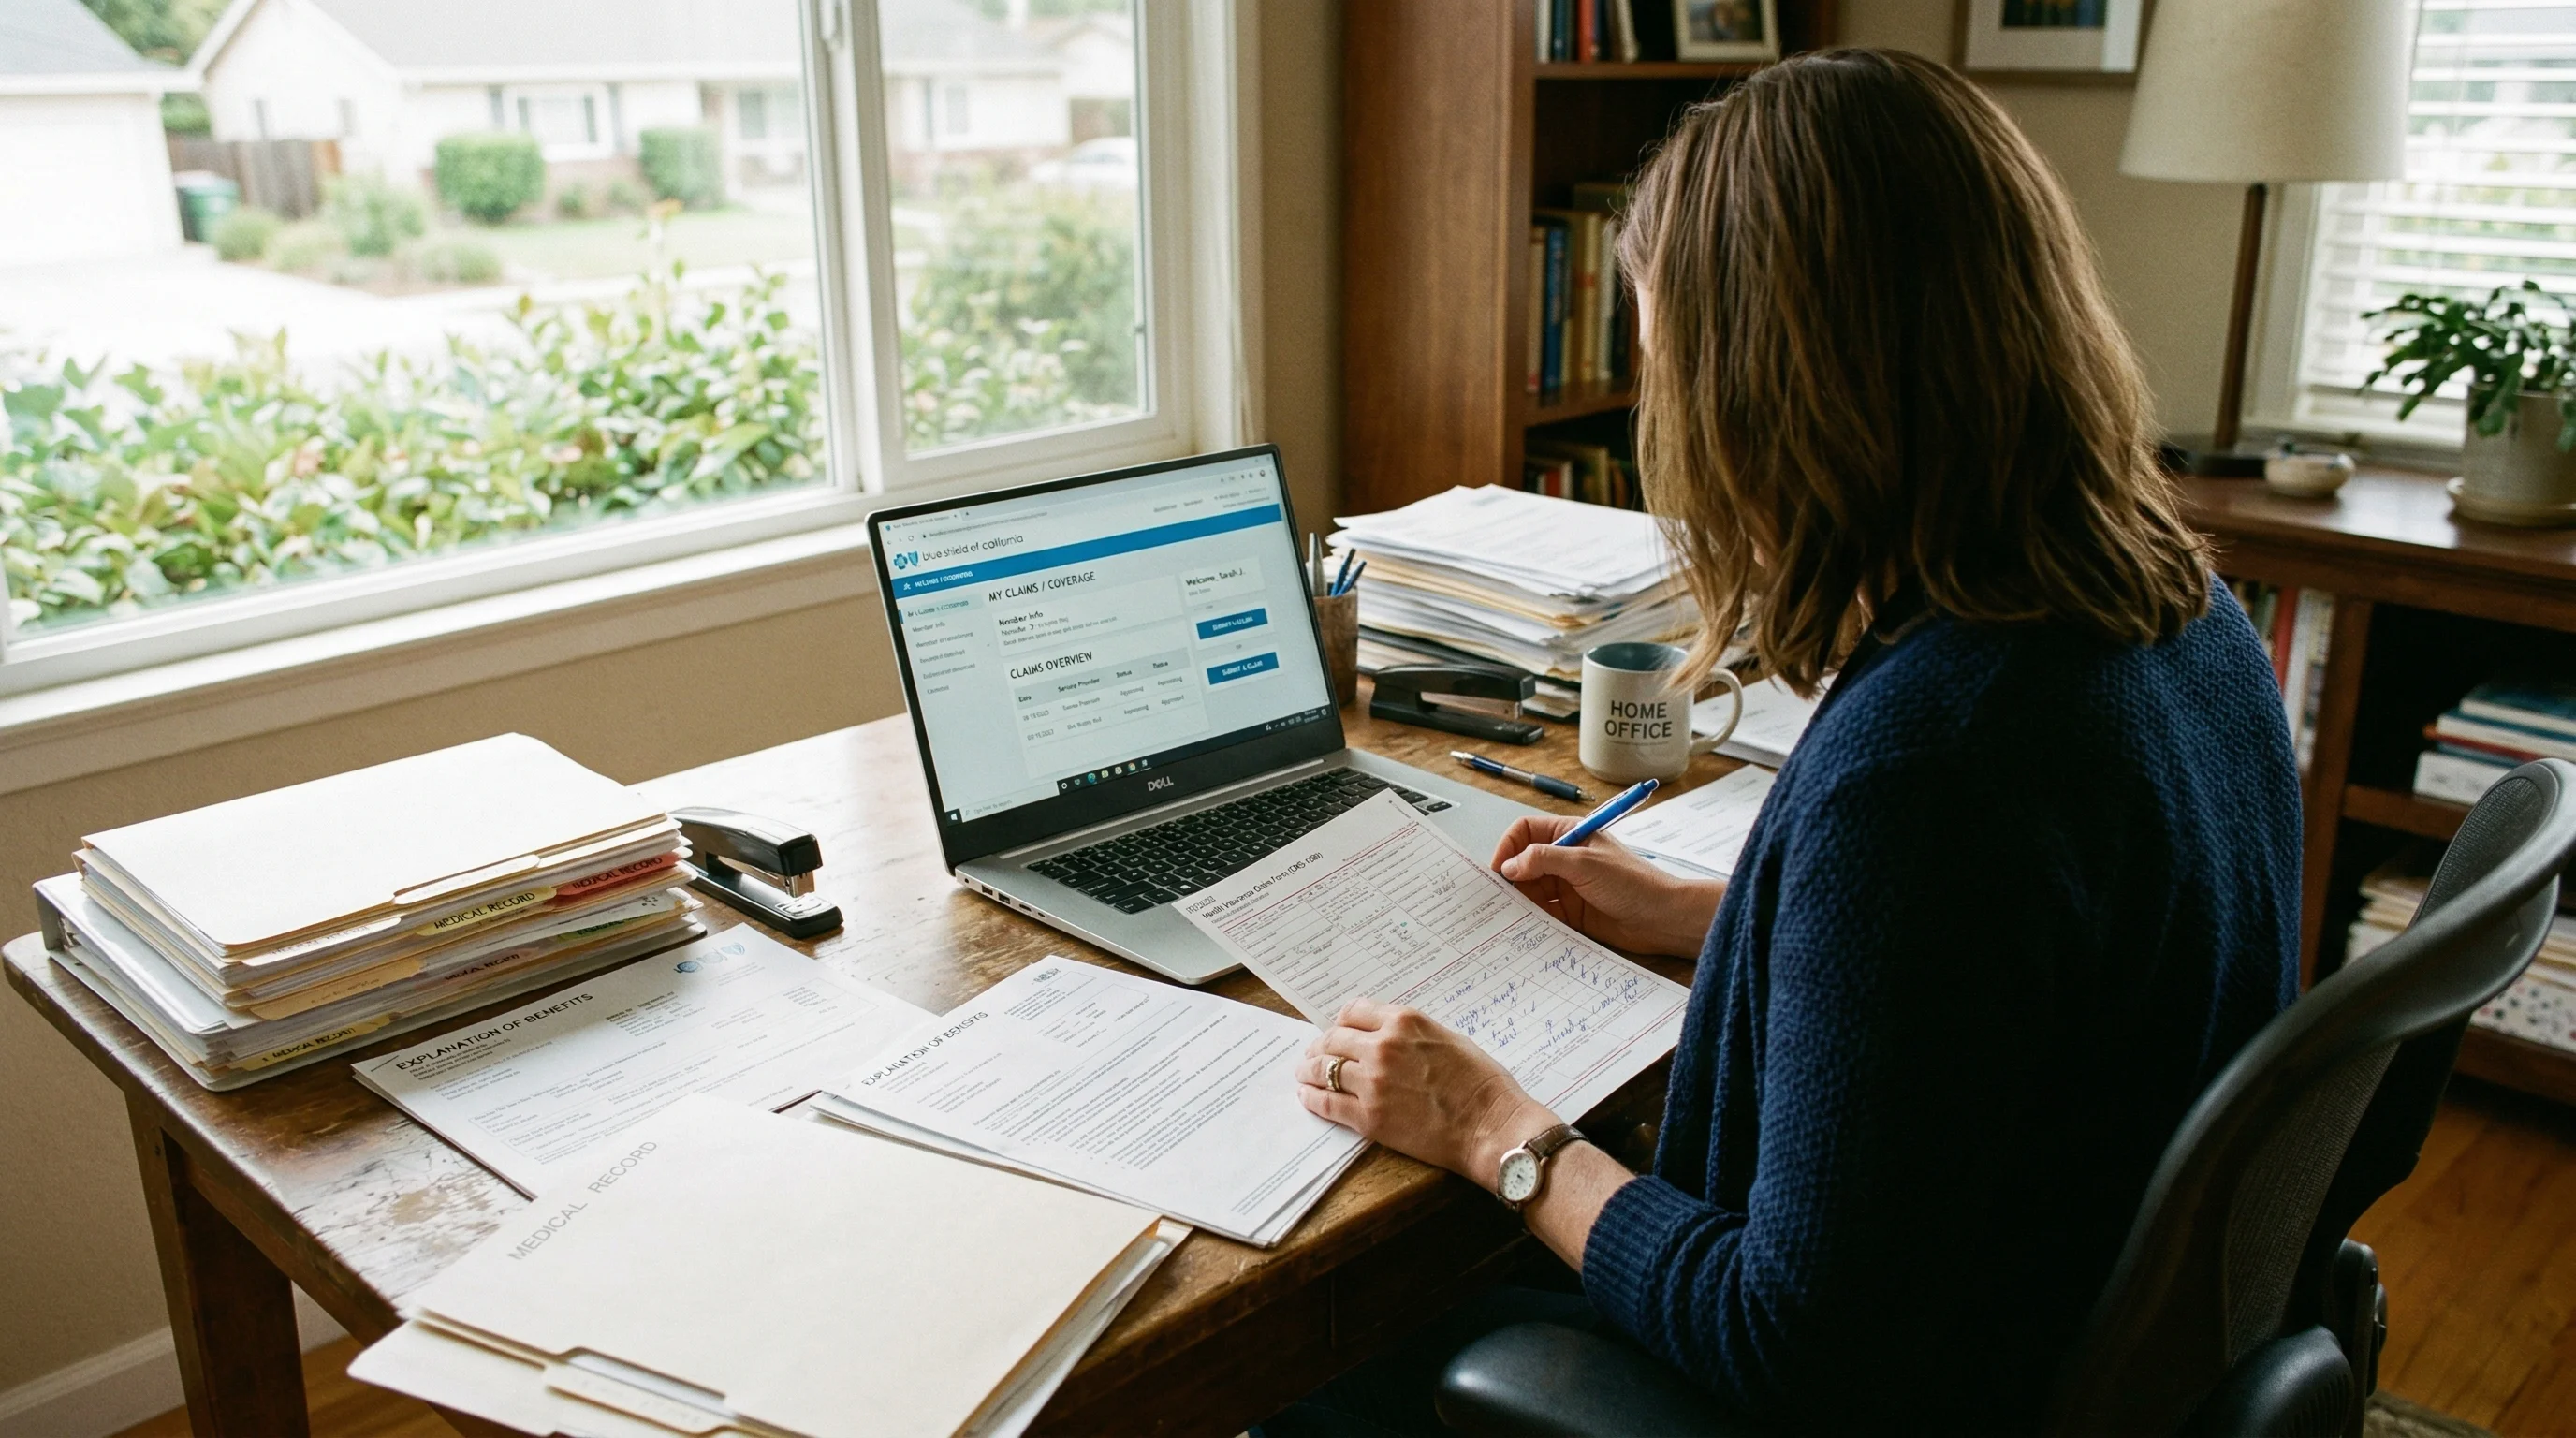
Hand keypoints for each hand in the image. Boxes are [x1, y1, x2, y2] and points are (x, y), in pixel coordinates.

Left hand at [1297, 998, 1558, 1190]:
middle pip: (1333, 1039)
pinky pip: (1327, 1102)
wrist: (1490, 1126)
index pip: (1354, 1011)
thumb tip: (1388, 1035)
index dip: (1342, 1022)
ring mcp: (1372, 1082)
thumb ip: (1412, 1034)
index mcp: (1405, 1021)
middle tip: (1315, 1054)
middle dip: (1322, 1046)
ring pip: (1324, 1069)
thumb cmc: (1481, 1084)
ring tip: (1305, 1074)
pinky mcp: (1369, 1117)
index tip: (1339, 1031)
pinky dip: (1313, 1098)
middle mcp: (1383, 1046)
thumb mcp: (1448, 1038)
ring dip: (1310, 1070)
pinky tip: (1308, 1096)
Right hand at [1490, 815, 1724, 957]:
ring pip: (1530, 889)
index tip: (1499, 870)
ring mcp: (1567, 886)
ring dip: (1518, 900)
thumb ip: (1544, 860)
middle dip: (1510, 877)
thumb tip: (1509, 866)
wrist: (1663, 919)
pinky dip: (1530, 918)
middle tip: (1496, 897)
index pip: (1526, 832)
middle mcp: (1565, 858)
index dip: (1509, 847)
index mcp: (1569, 834)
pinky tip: (1522, 927)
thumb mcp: (1584, 863)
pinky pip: (1542, 913)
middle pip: (1524, 862)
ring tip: (1506, 915)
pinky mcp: (1571, 912)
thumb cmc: (1631, 883)